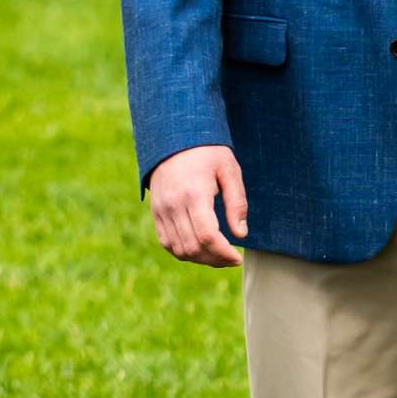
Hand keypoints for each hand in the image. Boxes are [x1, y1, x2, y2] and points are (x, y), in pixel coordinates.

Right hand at [148, 144, 247, 267]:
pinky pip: (167, 243)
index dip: (224, 253)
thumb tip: (240, 234)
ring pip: (179, 250)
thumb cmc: (207, 152)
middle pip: (193, 247)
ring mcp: (161, 210)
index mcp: (194, 194)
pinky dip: (184, 252)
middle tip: (231, 258)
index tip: (238, 258)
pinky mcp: (155, 212)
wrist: (173, 137)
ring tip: (218, 256)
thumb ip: (236, 202)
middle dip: (215, 260)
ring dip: (200, 259)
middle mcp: (173, 205)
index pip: (208, 236)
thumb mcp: (229, 170)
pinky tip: (201, 249)